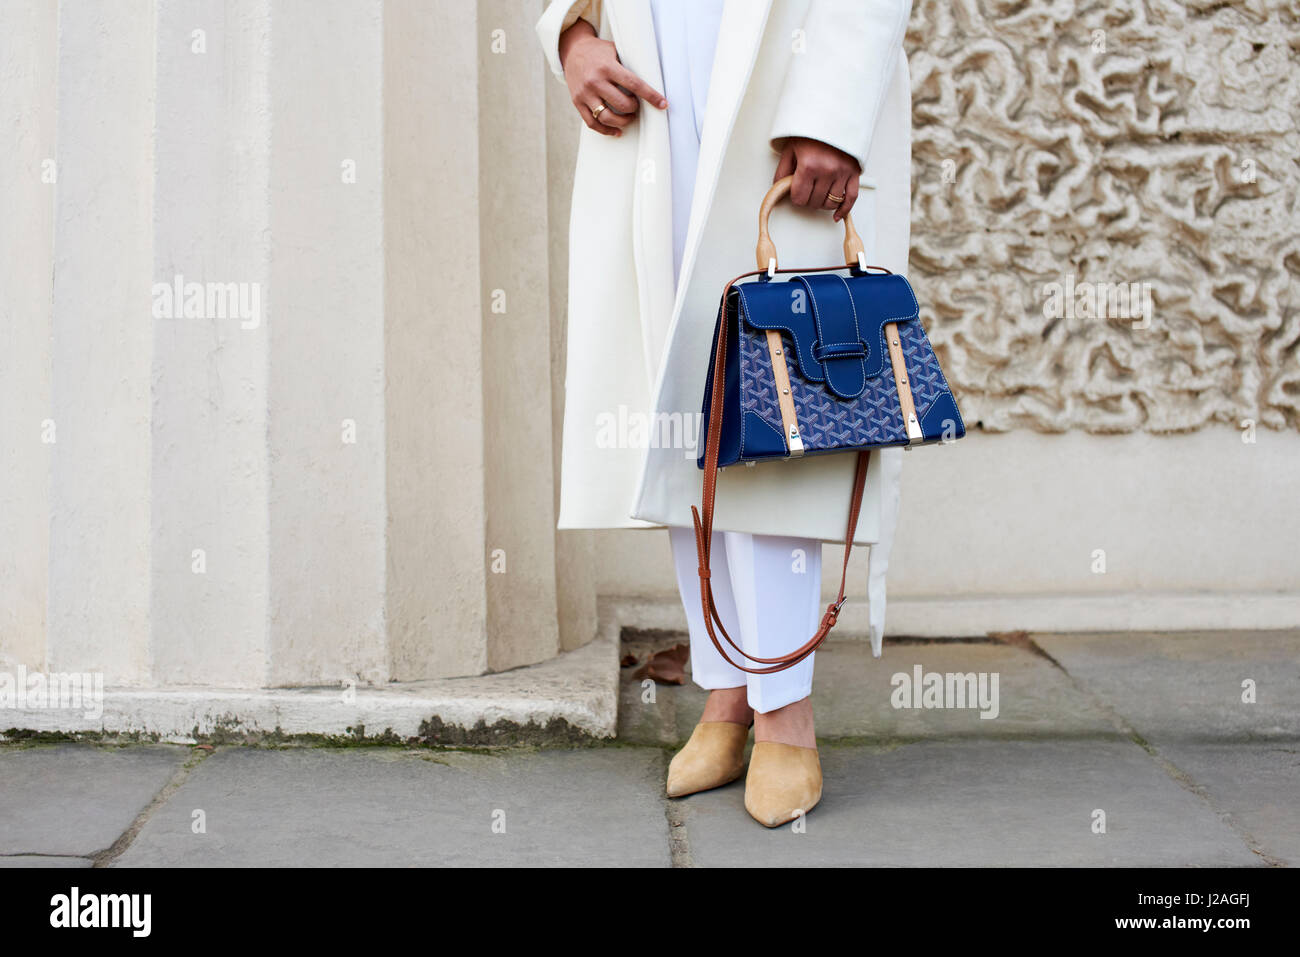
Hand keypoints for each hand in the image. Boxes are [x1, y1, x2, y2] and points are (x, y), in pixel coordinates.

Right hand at [559, 18, 665, 135]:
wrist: (572, 50)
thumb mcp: (614, 50)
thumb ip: (629, 64)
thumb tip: (652, 79)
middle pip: (622, 104)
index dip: (650, 96)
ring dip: (623, 121)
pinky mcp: (577, 102)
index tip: (663, 104)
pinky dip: (606, 130)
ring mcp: (585, 93)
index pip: (634, 84)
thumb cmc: (598, 51)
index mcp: (607, 67)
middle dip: (634, 108)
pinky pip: (592, 123)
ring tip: (629, 117)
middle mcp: (595, 81)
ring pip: (607, 117)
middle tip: (637, 106)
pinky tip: (617, 130)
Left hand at [773, 137, 861, 221]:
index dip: (796, 197)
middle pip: (814, 202)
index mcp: (809, 165)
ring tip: (818, 195)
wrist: (833, 116)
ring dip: (822, 203)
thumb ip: (783, 171)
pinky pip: (851, 198)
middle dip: (808, 200)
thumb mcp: (791, 149)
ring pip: (831, 203)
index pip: (799, 198)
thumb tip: (778, 189)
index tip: (796, 192)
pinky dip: (844, 209)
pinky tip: (836, 214)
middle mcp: (827, 170)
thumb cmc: (811, 132)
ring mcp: (842, 172)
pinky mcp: (854, 172)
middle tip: (806, 190)